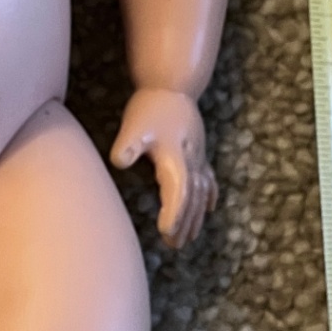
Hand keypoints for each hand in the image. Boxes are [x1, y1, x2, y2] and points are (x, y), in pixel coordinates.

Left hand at [110, 88, 217, 249]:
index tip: (166, 231)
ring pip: (201, 192)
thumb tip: (120, 162)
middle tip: (174, 244)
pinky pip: (208, 180)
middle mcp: (191, 160)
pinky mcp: (198, 152)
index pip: (179, 190)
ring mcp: (198, 157)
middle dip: (184, 222)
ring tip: (187, 237)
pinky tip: (211, 208)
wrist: (172, 85)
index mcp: (175, 157)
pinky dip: (209, 196)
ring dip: (195, 216)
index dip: (174, 212)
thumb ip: (128, 145)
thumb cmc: (151, 107)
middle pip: (192, 197)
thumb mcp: (134, 125)